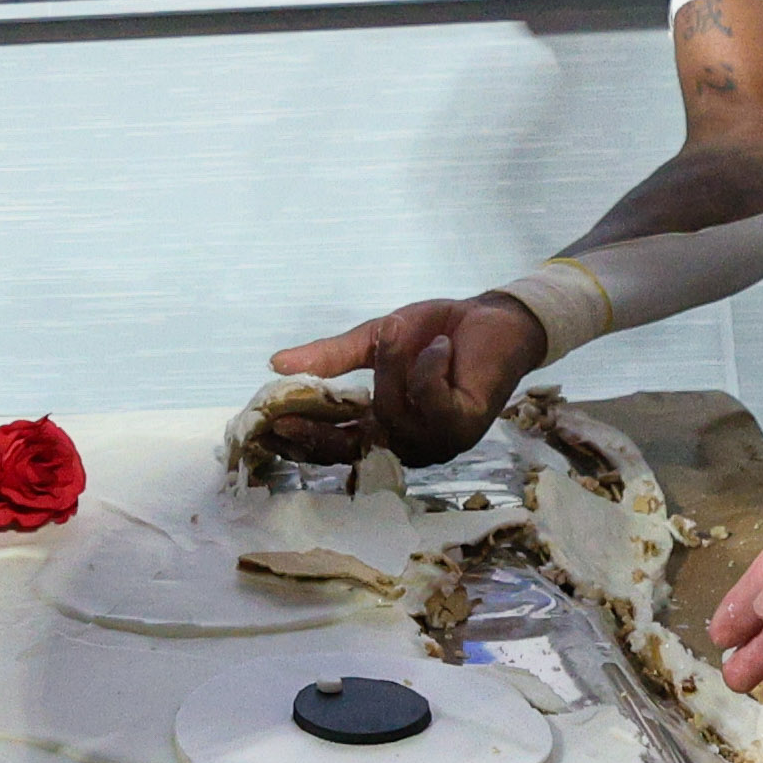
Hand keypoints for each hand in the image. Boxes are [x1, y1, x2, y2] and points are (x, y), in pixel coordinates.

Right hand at [257, 293, 547, 466]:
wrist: (493, 318)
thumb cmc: (436, 332)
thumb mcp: (376, 340)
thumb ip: (332, 357)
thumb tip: (277, 363)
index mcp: (386, 427)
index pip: (338, 445)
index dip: (303, 439)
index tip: (269, 426)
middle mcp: (409, 443)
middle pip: (356, 440)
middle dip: (325, 422)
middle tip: (295, 403)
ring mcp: (438, 441)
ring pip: (392, 413)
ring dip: (393, 366)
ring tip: (402, 331)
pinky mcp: (465, 425)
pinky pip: (430, 399)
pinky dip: (428, 366)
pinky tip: (441, 346)